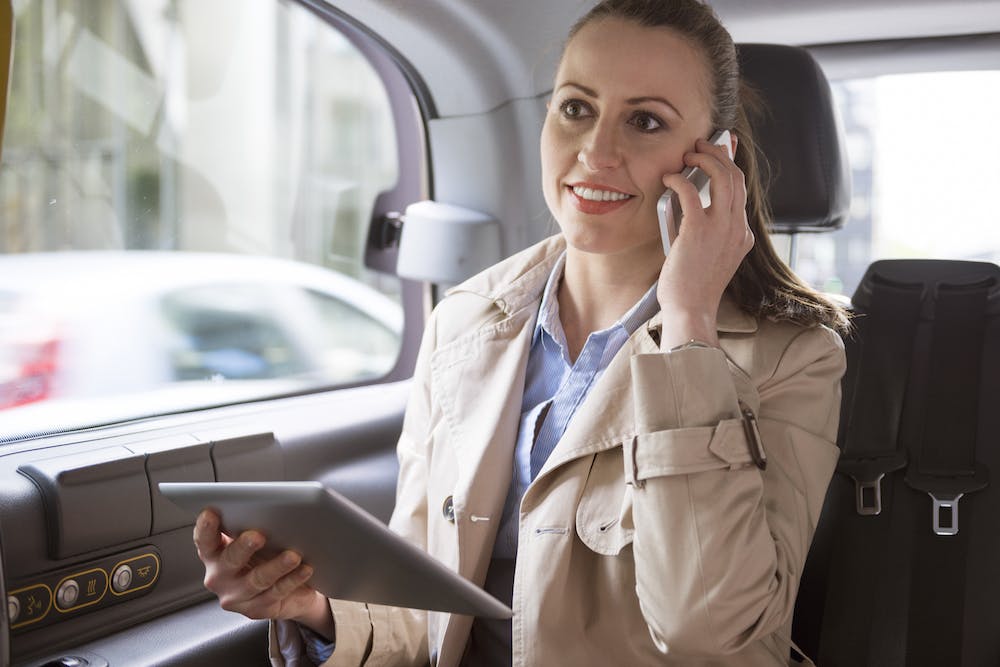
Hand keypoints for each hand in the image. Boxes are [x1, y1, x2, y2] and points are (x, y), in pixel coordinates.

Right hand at [193, 509, 333, 637]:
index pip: (204, 539)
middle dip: (244, 547)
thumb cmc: (267, 555)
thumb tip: (268, 509)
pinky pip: (276, 593)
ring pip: (256, 580)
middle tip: (258, 535)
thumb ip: (251, 527)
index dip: (205, 527)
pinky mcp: (256, 609)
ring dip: (276, 566)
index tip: (211, 513)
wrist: (289, 589)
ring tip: (293, 555)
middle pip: (229, 560)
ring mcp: (236, 596)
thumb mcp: (257, 540)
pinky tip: (305, 569)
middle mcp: (219, 577)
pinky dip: (292, 579)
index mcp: (214, 554)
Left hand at [657, 136, 753, 347]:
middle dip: (719, 154)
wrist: (691, 311)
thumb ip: (708, 233)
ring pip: (723, 177)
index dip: (730, 165)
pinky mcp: (699, 231)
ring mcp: (721, 229)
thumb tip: (690, 205)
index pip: (741, 190)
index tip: (722, 149)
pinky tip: (669, 179)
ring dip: (705, 159)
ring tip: (688, 155)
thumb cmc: (692, 288)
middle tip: (700, 146)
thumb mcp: (709, 257)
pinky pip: (692, 192)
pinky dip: (679, 179)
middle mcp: (737, 229)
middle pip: (737, 177)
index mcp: (742, 235)